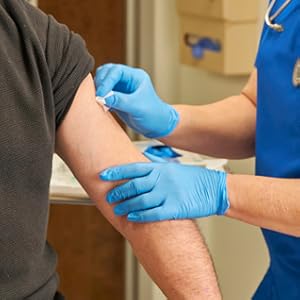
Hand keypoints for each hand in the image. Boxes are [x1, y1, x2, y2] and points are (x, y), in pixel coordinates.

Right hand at [95, 64, 178, 137]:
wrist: (157, 126)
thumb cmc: (153, 115)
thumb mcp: (138, 108)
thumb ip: (121, 101)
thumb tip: (103, 97)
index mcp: (135, 76)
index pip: (116, 71)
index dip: (106, 81)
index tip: (101, 94)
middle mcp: (127, 79)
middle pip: (107, 72)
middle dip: (101, 83)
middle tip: (98, 97)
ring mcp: (121, 88)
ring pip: (103, 81)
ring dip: (99, 89)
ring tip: (99, 100)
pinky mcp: (116, 97)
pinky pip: (104, 93)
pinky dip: (100, 97)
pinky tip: (101, 105)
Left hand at [100, 162, 228, 221]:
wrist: (214, 189)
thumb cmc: (193, 178)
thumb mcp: (174, 168)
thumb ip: (157, 167)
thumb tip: (142, 163)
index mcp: (161, 169)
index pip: (134, 168)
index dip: (117, 171)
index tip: (104, 174)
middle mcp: (162, 180)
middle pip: (134, 185)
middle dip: (119, 192)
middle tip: (110, 197)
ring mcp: (168, 194)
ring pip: (140, 200)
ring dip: (126, 205)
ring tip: (118, 209)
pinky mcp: (175, 208)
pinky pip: (152, 213)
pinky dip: (140, 215)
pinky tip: (131, 217)